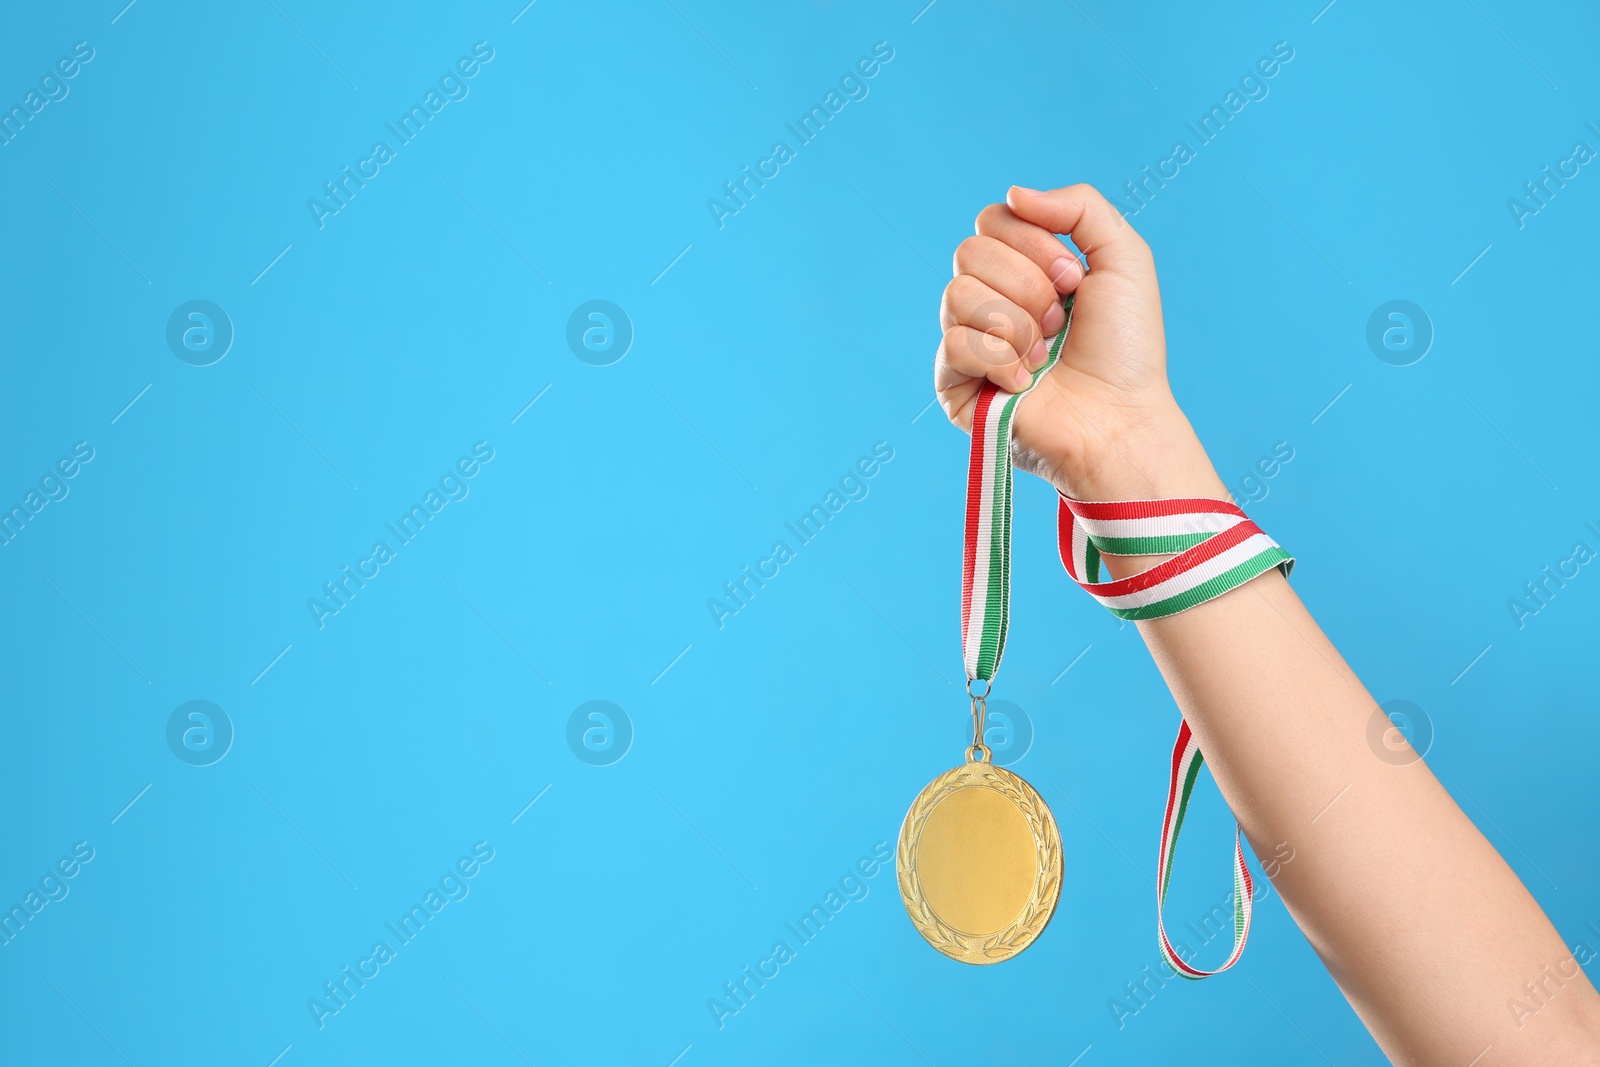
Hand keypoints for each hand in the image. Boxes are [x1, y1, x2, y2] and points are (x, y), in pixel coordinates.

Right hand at [934, 183, 1224, 501]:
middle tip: (1061, 322)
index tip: (1074, 279)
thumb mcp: (1124, 258)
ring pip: (957, 294)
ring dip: (1016, 325)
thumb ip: (1080, 206)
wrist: (1120, 419)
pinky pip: (953, 343)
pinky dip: (998, 360)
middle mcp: (989, 300)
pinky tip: (1023, 383)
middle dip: (1027, 286)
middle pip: (969, 252)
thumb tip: (1012, 194)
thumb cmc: (1126, 349)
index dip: (1033, 243)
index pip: (991, 220)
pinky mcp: (953, 384)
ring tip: (1044, 356)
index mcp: (1021, 268)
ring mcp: (968, 341)